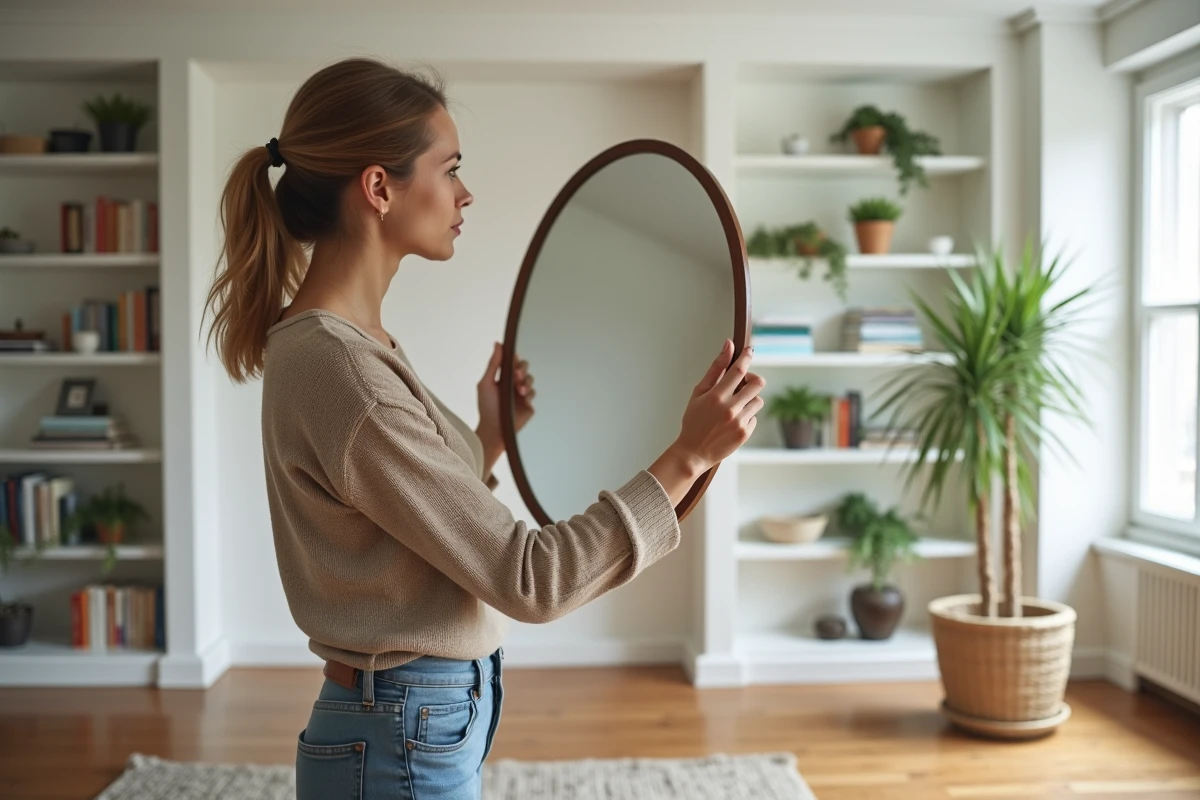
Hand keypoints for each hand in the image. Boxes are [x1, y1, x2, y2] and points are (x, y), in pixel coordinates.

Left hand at [476, 341, 535, 454]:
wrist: (494, 430)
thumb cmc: (487, 407)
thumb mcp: (486, 383)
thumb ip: (493, 364)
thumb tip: (498, 344)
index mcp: (502, 377)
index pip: (511, 361)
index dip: (514, 359)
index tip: (513, 360)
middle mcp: (513, 384)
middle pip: (524, 367)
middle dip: (522, 368)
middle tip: (517, 375)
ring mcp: (521, 394)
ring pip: (530, 379)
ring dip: (526, 382)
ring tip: (520, 390)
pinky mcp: (528, 405)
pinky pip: (533, 393)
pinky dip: (529, 395)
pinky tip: (523, 400)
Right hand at [674, 339, 763, 471]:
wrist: (693, 452)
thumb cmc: (693, 421)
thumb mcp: (699, 393)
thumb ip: (715, 369)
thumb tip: (728, 346)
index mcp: (716, 396)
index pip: (738, 370)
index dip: (746, 356)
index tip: (749, 350)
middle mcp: (730, 408)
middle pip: (757, 383)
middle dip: (752, 379)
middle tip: (742, 383)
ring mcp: (740, 422)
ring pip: (758, 400)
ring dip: (749, 399)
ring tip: (734, 406)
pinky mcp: (745, 433)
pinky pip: (754, 416)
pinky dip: (746, 415)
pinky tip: (731, 421)